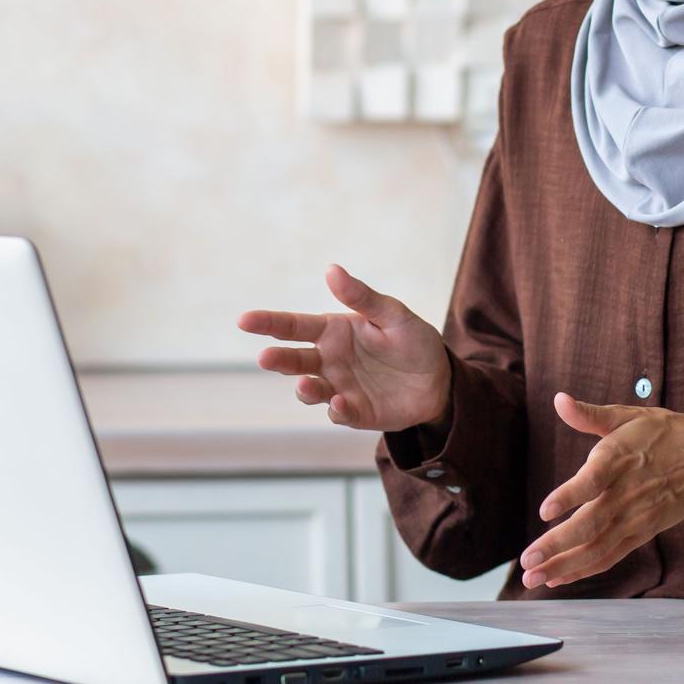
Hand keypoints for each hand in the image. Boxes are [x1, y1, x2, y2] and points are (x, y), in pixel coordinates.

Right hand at [238, 265, 451, 432]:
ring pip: (311, 390)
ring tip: (305, 384)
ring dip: (306, 388)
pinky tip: (341, 404)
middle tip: (265, 357)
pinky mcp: (356, 413)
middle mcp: (329, 361)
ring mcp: (340, 388)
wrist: (439, 379)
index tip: (244, 320)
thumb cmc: (412, 341)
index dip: (269, 323)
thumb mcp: (393, 314)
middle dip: (278, 359)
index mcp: (334, 332)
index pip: (294, 326)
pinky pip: (340, 414)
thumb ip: (362, 297)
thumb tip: (331, 270)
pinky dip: (338, 411)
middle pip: (294, 360)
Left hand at [519, 393, 683, 589]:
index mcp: (620, 459)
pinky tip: (559, 577)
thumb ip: (590, 414)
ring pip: (597, 547)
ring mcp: (635, 518)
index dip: (569, 496)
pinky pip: (610, 556)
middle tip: (526, 560)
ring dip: (564, 565)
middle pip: (590, 524)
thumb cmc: (664, 433)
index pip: (593, 480)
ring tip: (533, 578)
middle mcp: (627, 493)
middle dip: (556, 545)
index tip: (544, 511)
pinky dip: (585, 569)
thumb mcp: (628, 416)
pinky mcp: (642, 533)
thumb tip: (559, 400)